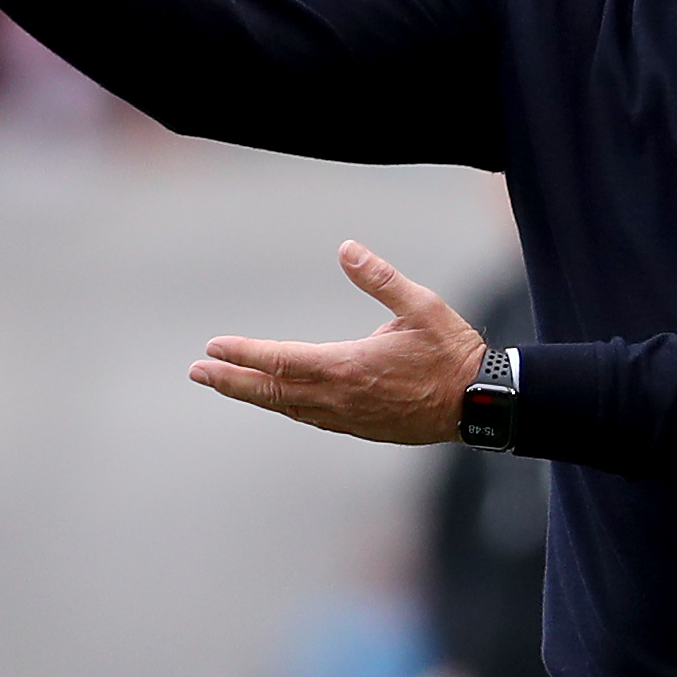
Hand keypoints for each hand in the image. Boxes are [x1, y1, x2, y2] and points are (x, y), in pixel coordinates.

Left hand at [189, 241, 486, 444]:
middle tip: (197, 373)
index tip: (212, 348)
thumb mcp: (420, 305)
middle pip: (272, 391)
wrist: (479, 404)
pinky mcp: (361, 428)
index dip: (243, 354)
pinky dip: (285, 407)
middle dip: (231, 382)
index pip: (281, 361)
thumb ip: (380, 278)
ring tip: (226, 384)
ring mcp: (349, 418)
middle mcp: (340, 398)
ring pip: (288, 408)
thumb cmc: (452, 352)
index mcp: (347, 367)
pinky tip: (277, 400)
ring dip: (254, 395)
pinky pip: (310, 418)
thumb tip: (346, 248)